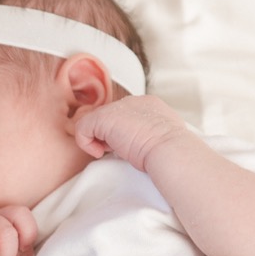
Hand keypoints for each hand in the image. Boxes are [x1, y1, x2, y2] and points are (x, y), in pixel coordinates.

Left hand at [73, 94, 188, 170]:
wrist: (170, 148)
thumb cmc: (172, 151)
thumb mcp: (165, 138)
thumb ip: (153, 135)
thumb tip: (146, 146)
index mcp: (151, 106)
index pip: (127, 116)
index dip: (124, 134)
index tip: (129, 149)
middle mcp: (133, 102)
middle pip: (111, 117)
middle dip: (111, 136)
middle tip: (121, 152)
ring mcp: (118, 107)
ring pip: (97, 123)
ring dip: (101, 140)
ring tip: (113, 153)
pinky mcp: (103, 117)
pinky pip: (82, 128)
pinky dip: (87, 144)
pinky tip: (101, 153)